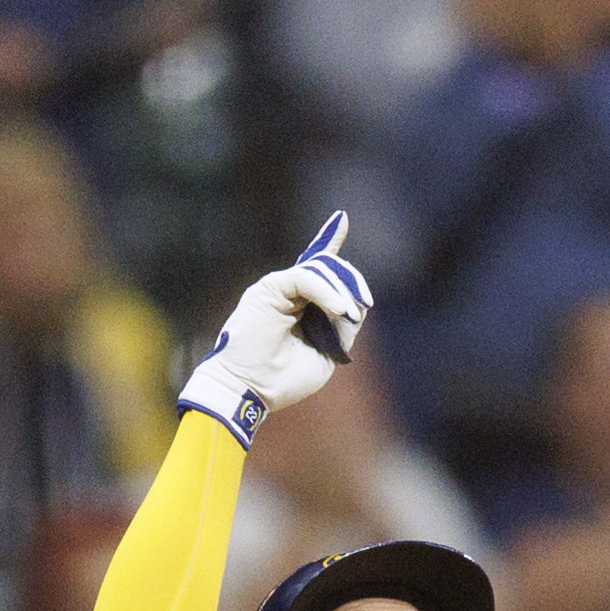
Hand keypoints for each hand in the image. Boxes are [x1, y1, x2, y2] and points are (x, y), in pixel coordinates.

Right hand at [181, 214, 370, 447]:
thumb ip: (342, 326)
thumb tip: (352, 302)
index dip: (329, 242)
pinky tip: (339, 308)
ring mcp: (279, 288)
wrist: (249, 390)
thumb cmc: (283, 380)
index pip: (320, 269)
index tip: (341, 220)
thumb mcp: (327, 353)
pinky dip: (327, 291)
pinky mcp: (270, 287)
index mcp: (301, 306)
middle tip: (361, 307)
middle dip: (351, 283)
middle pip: (329, 269)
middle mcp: (289, 292)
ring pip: (321, 270)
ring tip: (349, 314)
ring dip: (342, 291)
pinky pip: (306, 277)